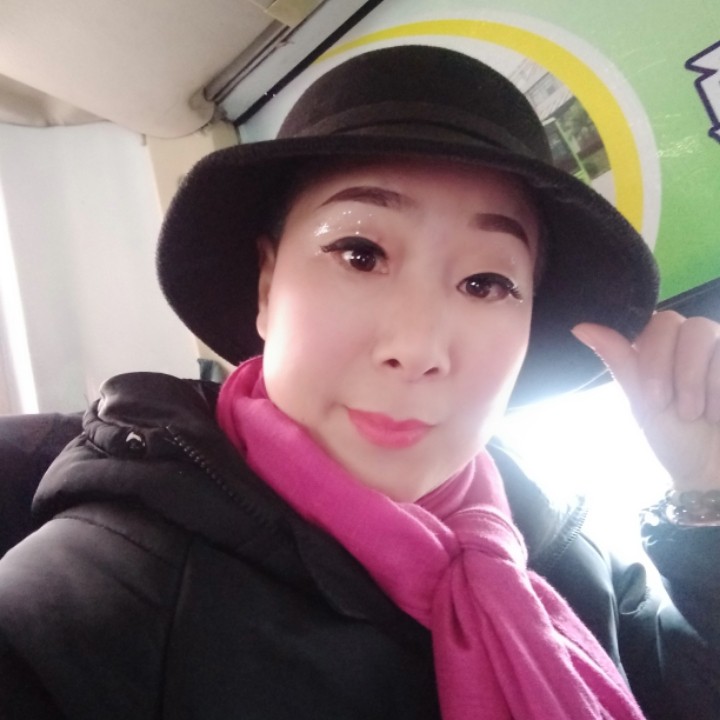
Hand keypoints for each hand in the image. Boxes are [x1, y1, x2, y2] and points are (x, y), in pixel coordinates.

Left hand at [572, 311, 719, 491]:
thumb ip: (620, 361)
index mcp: (659, 348)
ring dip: (696, 381)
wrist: (712, 472)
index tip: (653, 399)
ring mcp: (718, 347)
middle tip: (676, 410)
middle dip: (673, 370)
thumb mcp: (643, 402)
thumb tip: (581, 327)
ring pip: (704, 331)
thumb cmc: (676, 438)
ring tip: (698, 415)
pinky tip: (717, 413)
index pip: (651, 323)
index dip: (652, 357)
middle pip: (676, 323)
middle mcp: (689, 339)